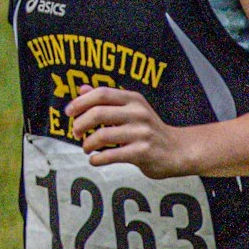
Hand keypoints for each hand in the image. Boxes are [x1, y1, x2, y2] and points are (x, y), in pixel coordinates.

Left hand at [67, 87, 191, 177]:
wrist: (179, 150)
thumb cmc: (149, 129)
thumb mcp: (132, 108)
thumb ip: (107, 99)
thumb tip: (81, 88)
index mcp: (134, 99)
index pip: (101, 93)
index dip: (80, 102)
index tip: (69, 112)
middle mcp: (138, 113)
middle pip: (98, 113)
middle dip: (80, 124)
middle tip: (75, 133)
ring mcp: (142, 133)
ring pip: (102, 135)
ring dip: (87, 143)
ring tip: (86, 147)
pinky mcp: (143, 153)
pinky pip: (111, 155)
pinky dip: (97, 158)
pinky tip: (94, 159)